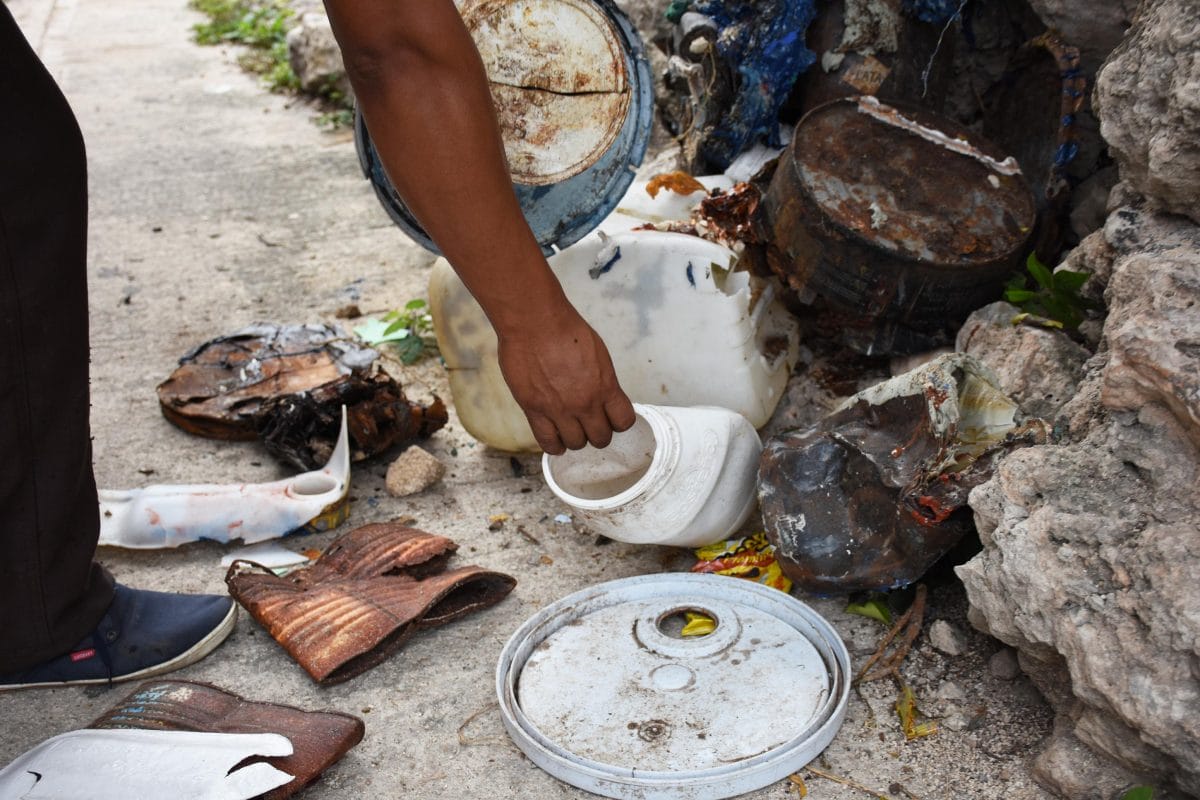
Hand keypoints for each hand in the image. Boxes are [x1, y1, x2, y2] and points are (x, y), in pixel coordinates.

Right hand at [496, 306, 635, 454]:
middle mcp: (584, 403)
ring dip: (576, 438)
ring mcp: (559, 409)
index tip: (612, 418)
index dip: (618, 422)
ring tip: (571, 428)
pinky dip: (554, 446)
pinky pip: (548, 442)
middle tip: (590, 423)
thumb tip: (602, 394)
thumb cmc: (565, 329)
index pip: (623, 421)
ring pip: (575, 444)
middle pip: (600, 438)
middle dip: (598, 433)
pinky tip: (556, 440)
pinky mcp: (534, 410)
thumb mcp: (598, 353)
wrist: (534, 322)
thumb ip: (602, 380)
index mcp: (605, 386)